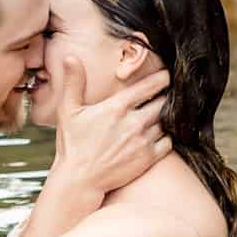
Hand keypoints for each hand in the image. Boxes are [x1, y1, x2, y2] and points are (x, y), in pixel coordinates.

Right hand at [51, 57, 170, 195]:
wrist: (79, 180)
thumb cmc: (72, 145)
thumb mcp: (68, 111)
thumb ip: (73, 82)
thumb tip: (70, 56)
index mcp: (117, 107)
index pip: (149, 86)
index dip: (161, 78)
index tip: (165, 75)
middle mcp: (133, 123)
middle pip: (163, 102)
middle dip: (166, 97)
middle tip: (166, 94)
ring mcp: (142, 141)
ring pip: (167, 122)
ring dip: (167, 116)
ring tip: (163, 113)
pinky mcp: (147, 159)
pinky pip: (168, 142)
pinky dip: (167, 136)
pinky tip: (160, 134)